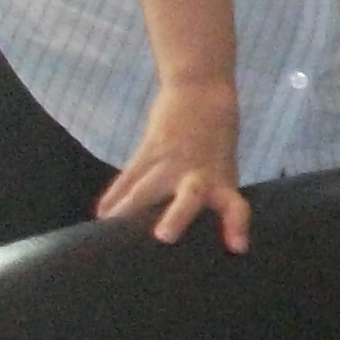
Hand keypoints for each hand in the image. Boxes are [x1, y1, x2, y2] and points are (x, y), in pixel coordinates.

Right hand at [98, 79, 251, 251]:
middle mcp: (198, 175)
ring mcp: (173, 161)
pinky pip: (128, 176)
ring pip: (145, 189)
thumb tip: (182, 231)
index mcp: (222, 182)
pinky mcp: (150, 148)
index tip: (238, 248)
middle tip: (164, 237)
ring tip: (111, 229)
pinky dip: (114, 196)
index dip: (237, 226)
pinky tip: (102, 214)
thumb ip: (210, 196)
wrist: (201, 91)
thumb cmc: (213, 141)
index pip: (236, 207)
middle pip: (189, 198)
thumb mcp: (222, 168)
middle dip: (176, 218)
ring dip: (127, 210)